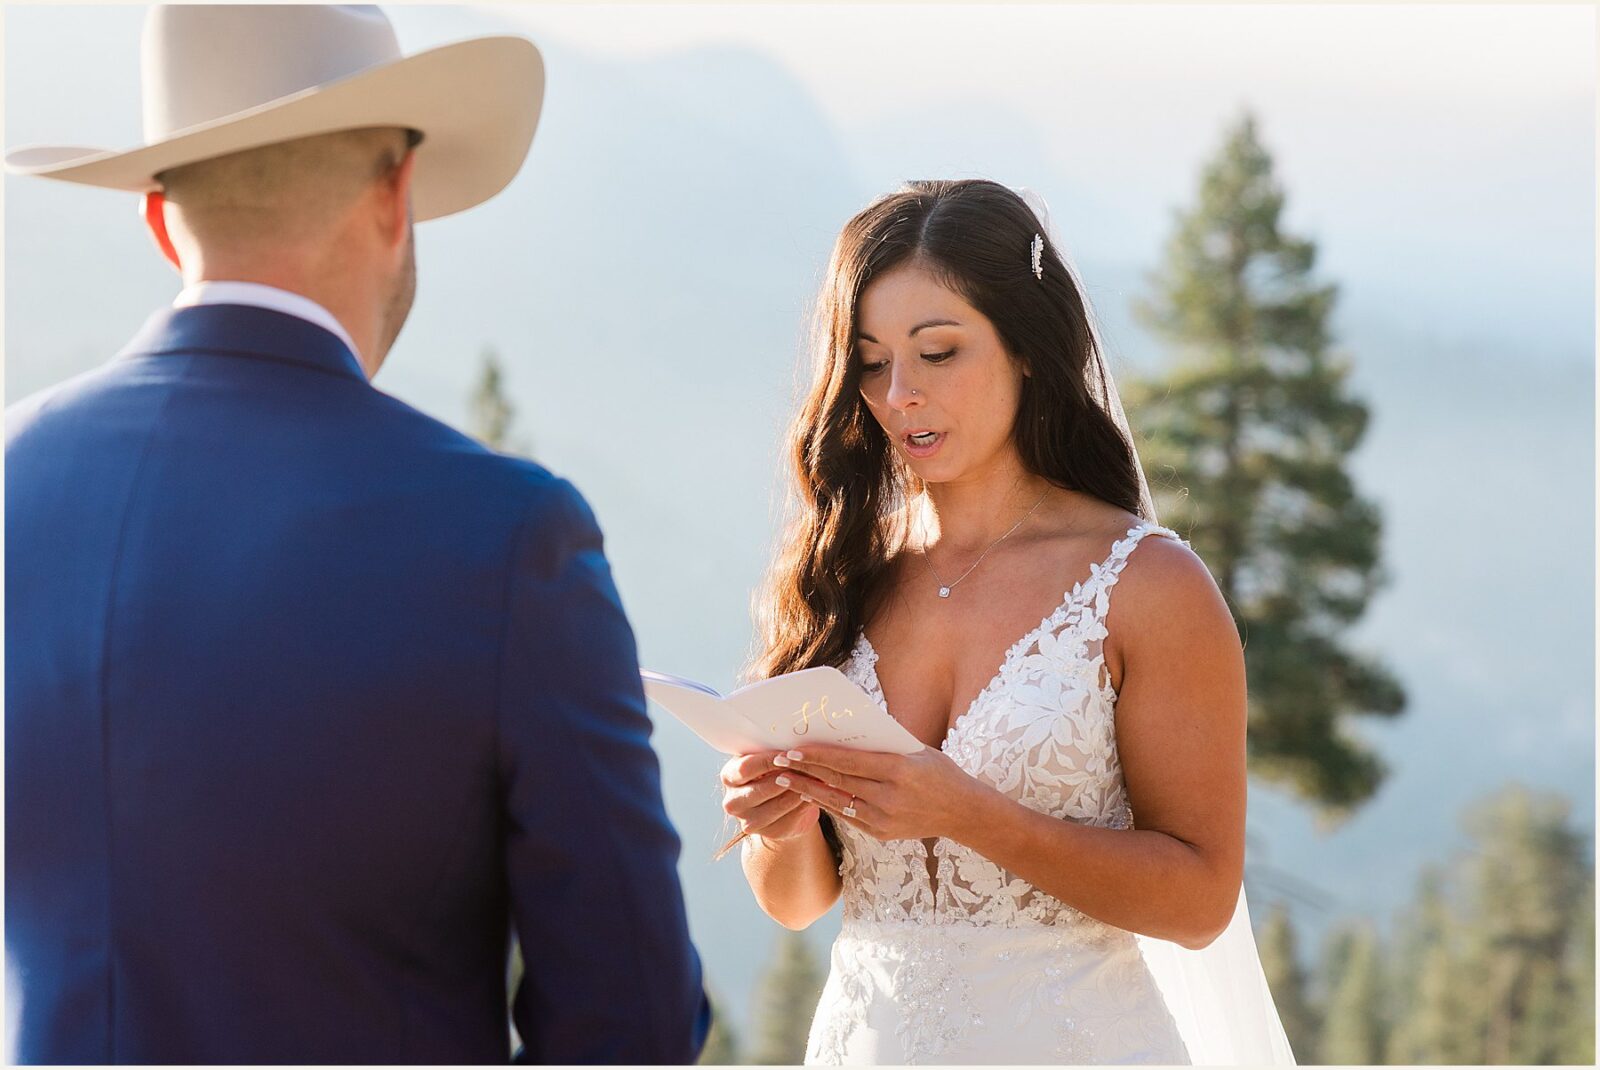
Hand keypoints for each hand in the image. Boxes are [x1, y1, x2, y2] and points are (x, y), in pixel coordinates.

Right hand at [718, 751, 823, 842]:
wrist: (781, 802)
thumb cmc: (774, 771)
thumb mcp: (768, 759)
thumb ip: (773, 753)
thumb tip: (792, 744)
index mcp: (729, 777)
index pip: (746, 768)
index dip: (768, 760)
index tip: (789, 753)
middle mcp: (733, 802)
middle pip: (761, 790)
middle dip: (787, 777)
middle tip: (807, 766)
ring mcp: (748, 821)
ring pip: (777, 806)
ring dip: (798, 791)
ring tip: (815, 777)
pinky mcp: (768, 833)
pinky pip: (789, 819)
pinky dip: (803, 805)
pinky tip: (813, 793)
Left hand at [777, 743, 987, 841]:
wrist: (963, 813)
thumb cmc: (939, 772)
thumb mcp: (916, 751)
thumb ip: (883, 745)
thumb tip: (844, 732)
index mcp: (899, 771)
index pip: (849, 762)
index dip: (818, 756)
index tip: (793, 750)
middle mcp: (889, 797)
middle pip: (838, 781)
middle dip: (805, 771)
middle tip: (778, 762)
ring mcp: (884, 819)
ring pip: (836, 802)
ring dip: (807, 790)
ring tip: (784, 780)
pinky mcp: (880, 833)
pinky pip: (846, 816)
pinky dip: (827, 803)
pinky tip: (809, 794)